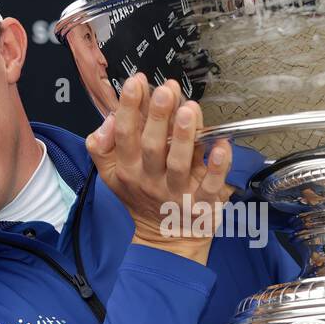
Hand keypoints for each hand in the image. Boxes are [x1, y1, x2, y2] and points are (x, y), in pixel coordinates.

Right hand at [85, 73, 233, 264]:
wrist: (165, 240)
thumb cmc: (142, 197)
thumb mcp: (112, 174)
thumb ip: (102, 146)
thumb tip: (108, 118)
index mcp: (128, 169)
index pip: (125, 135)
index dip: (129, 108)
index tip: (136, 82)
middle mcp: (150, 180)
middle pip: (153, 147)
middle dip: (158, 117)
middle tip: (165, 90)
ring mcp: (177, 193)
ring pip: (179, 164)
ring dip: (185, 137)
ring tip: (189, 109)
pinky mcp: (201, 204)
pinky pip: (210, 186)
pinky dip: (217, 167)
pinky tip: (222, 146)